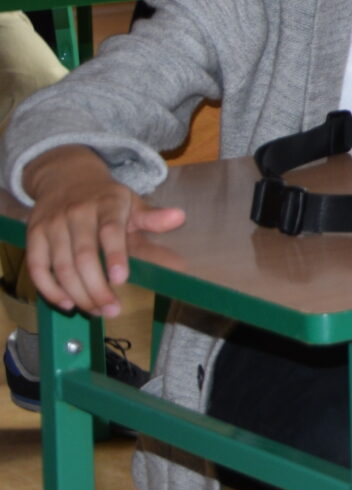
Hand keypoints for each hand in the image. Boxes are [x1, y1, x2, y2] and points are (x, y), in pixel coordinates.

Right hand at [23, 146, 186, 319]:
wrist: (66, 178)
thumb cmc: (106, 199)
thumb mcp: (132, 202)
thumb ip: (153, 217)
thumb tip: (179, 218)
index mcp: (106, 204)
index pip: (110, 231)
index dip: (115, 256)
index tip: (121, 280)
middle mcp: (76, 213)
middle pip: (83, 256)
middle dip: (97, 287)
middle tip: (112, 310)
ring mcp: (51, 224)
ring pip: (60, 266)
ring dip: (77, 293)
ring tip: (96, 311)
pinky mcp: (33, 235)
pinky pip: (37, 267)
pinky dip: (49, 288)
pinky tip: (66, 303)